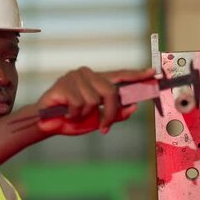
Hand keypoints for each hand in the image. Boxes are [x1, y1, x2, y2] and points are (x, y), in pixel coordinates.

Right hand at [36, 67, 155, 135]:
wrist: (47, 125)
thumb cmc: (72, 120)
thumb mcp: (97, 119)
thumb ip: (115, 113)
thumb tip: (133, 107)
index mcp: (97, 80)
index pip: (120, 74)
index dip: (136, 74)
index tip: (152, 72)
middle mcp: (87, 74)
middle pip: (110, 91)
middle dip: (109, 113)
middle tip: (103, 127)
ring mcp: (74, 77)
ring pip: (93, 100)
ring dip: (85, 115)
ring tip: (74, 116)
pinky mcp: (63, 84)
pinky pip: (78, 104)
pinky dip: (74, 115)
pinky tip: (66, 114)